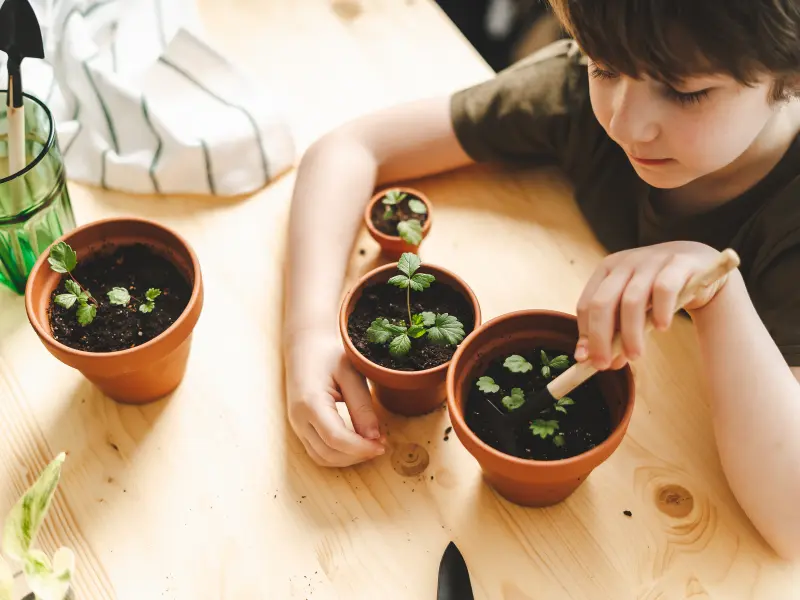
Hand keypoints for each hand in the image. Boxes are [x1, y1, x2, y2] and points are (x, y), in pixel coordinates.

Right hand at [285, 328, 385, 466]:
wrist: (305, 346)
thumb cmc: (329, 355)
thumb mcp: (350, 375)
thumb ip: (362, 407)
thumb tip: (375, 438)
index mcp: (310, 402)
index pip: (336, 438)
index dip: (361, 447)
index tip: (382, 445)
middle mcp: (298, 418)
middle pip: (328, 453)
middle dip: (356, 455)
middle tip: (381, 445)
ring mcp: (296, 425)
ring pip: (321, 457)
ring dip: (347, 459)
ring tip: (370, 446)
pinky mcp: (300, 427)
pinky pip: (317, 451)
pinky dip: (337, 455)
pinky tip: (356, 445)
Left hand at [575, 242, 729, 369]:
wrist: (697, 263)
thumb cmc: (656, 290)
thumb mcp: (631, 307)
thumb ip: (613, 330)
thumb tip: (596, 361)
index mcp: (607, 270)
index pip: (586, 304)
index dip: (585, 334)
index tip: (587, 360)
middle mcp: (625, 264)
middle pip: (602, 303)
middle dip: (600, 338)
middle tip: (604, 365)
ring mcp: (651, 261)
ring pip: (632, 300)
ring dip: (630, 333)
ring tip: (635, 355)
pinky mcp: (678, 264)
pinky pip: (664, 289)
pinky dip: (660, 311)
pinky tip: (662, 328)